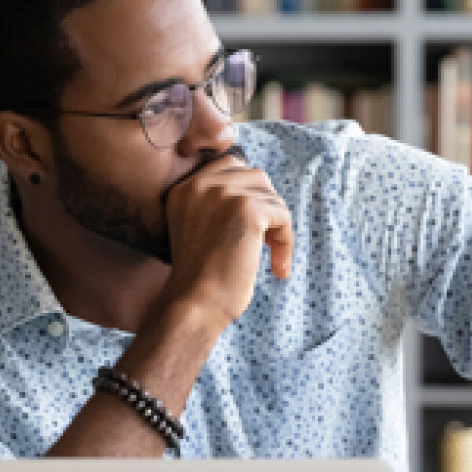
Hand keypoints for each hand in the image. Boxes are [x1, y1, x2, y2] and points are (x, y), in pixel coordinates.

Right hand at [158, 150, 294, 329]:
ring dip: (278, 227)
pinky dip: (286, 242)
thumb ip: (217, 205)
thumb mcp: (199, 229)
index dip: (249, 194)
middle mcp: (200, 184)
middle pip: (255, 177)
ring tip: (271, 259)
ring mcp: (224, 194)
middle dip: (266, 208)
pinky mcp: (247, 210)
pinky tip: (278, 268)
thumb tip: (262, 191)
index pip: (230, 166)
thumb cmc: (201, 280)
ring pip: (271, 196)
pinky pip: (282, 215)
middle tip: (264, 244)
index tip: (252, 229)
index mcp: (184, 188)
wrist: (194, 305)